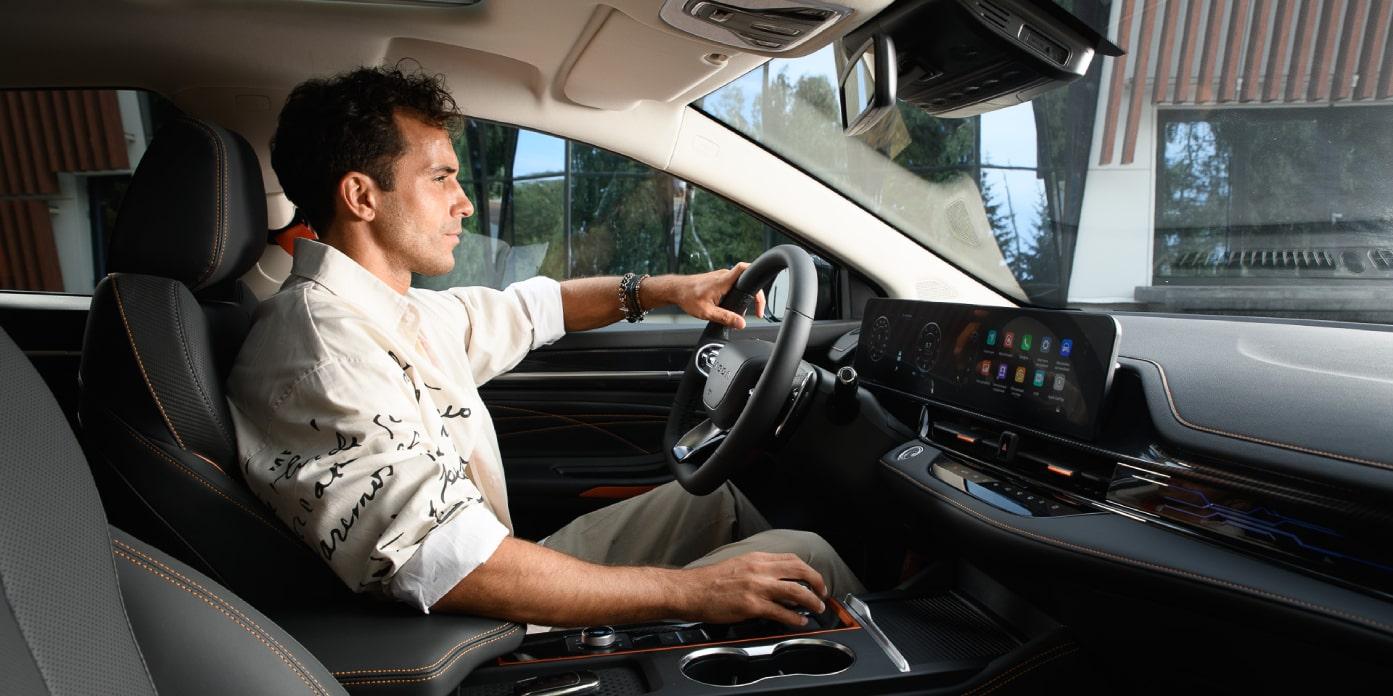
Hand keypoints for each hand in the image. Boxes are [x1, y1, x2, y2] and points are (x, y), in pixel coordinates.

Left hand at [651, 263, 766, 329]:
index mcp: (722, 281)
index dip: (755, 271)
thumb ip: (725, 318)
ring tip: (748, 310)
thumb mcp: (707, 312)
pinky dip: (738, 294)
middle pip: (747, 279)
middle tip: (757, 311)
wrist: (676, 290)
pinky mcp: (718, 280)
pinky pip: (733, 285)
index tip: (763, 286)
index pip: (743, 268)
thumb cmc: (687, 298)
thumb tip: (741, 323)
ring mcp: (721, 277)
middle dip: (755, 295)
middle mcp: (723, 276)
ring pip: (740, 283)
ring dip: (746, 295)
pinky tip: (735, 305)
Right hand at [674, 552, 827, 625]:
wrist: (690, 590)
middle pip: (800, 571)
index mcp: (757, 558)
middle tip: (822, 594)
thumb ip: (759, 570)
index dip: (808, 571)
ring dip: (811, 601)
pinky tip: (799, 621)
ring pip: (796, 591)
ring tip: (817, 609)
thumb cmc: (710, 581)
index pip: (792, 560)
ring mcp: (757, 587)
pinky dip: (795, 618)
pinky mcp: (751, 605)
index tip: (814, 580)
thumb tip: (778, 582)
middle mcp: (760, 570)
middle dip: (817, 583)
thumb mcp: (738, 566)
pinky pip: (781, 612)